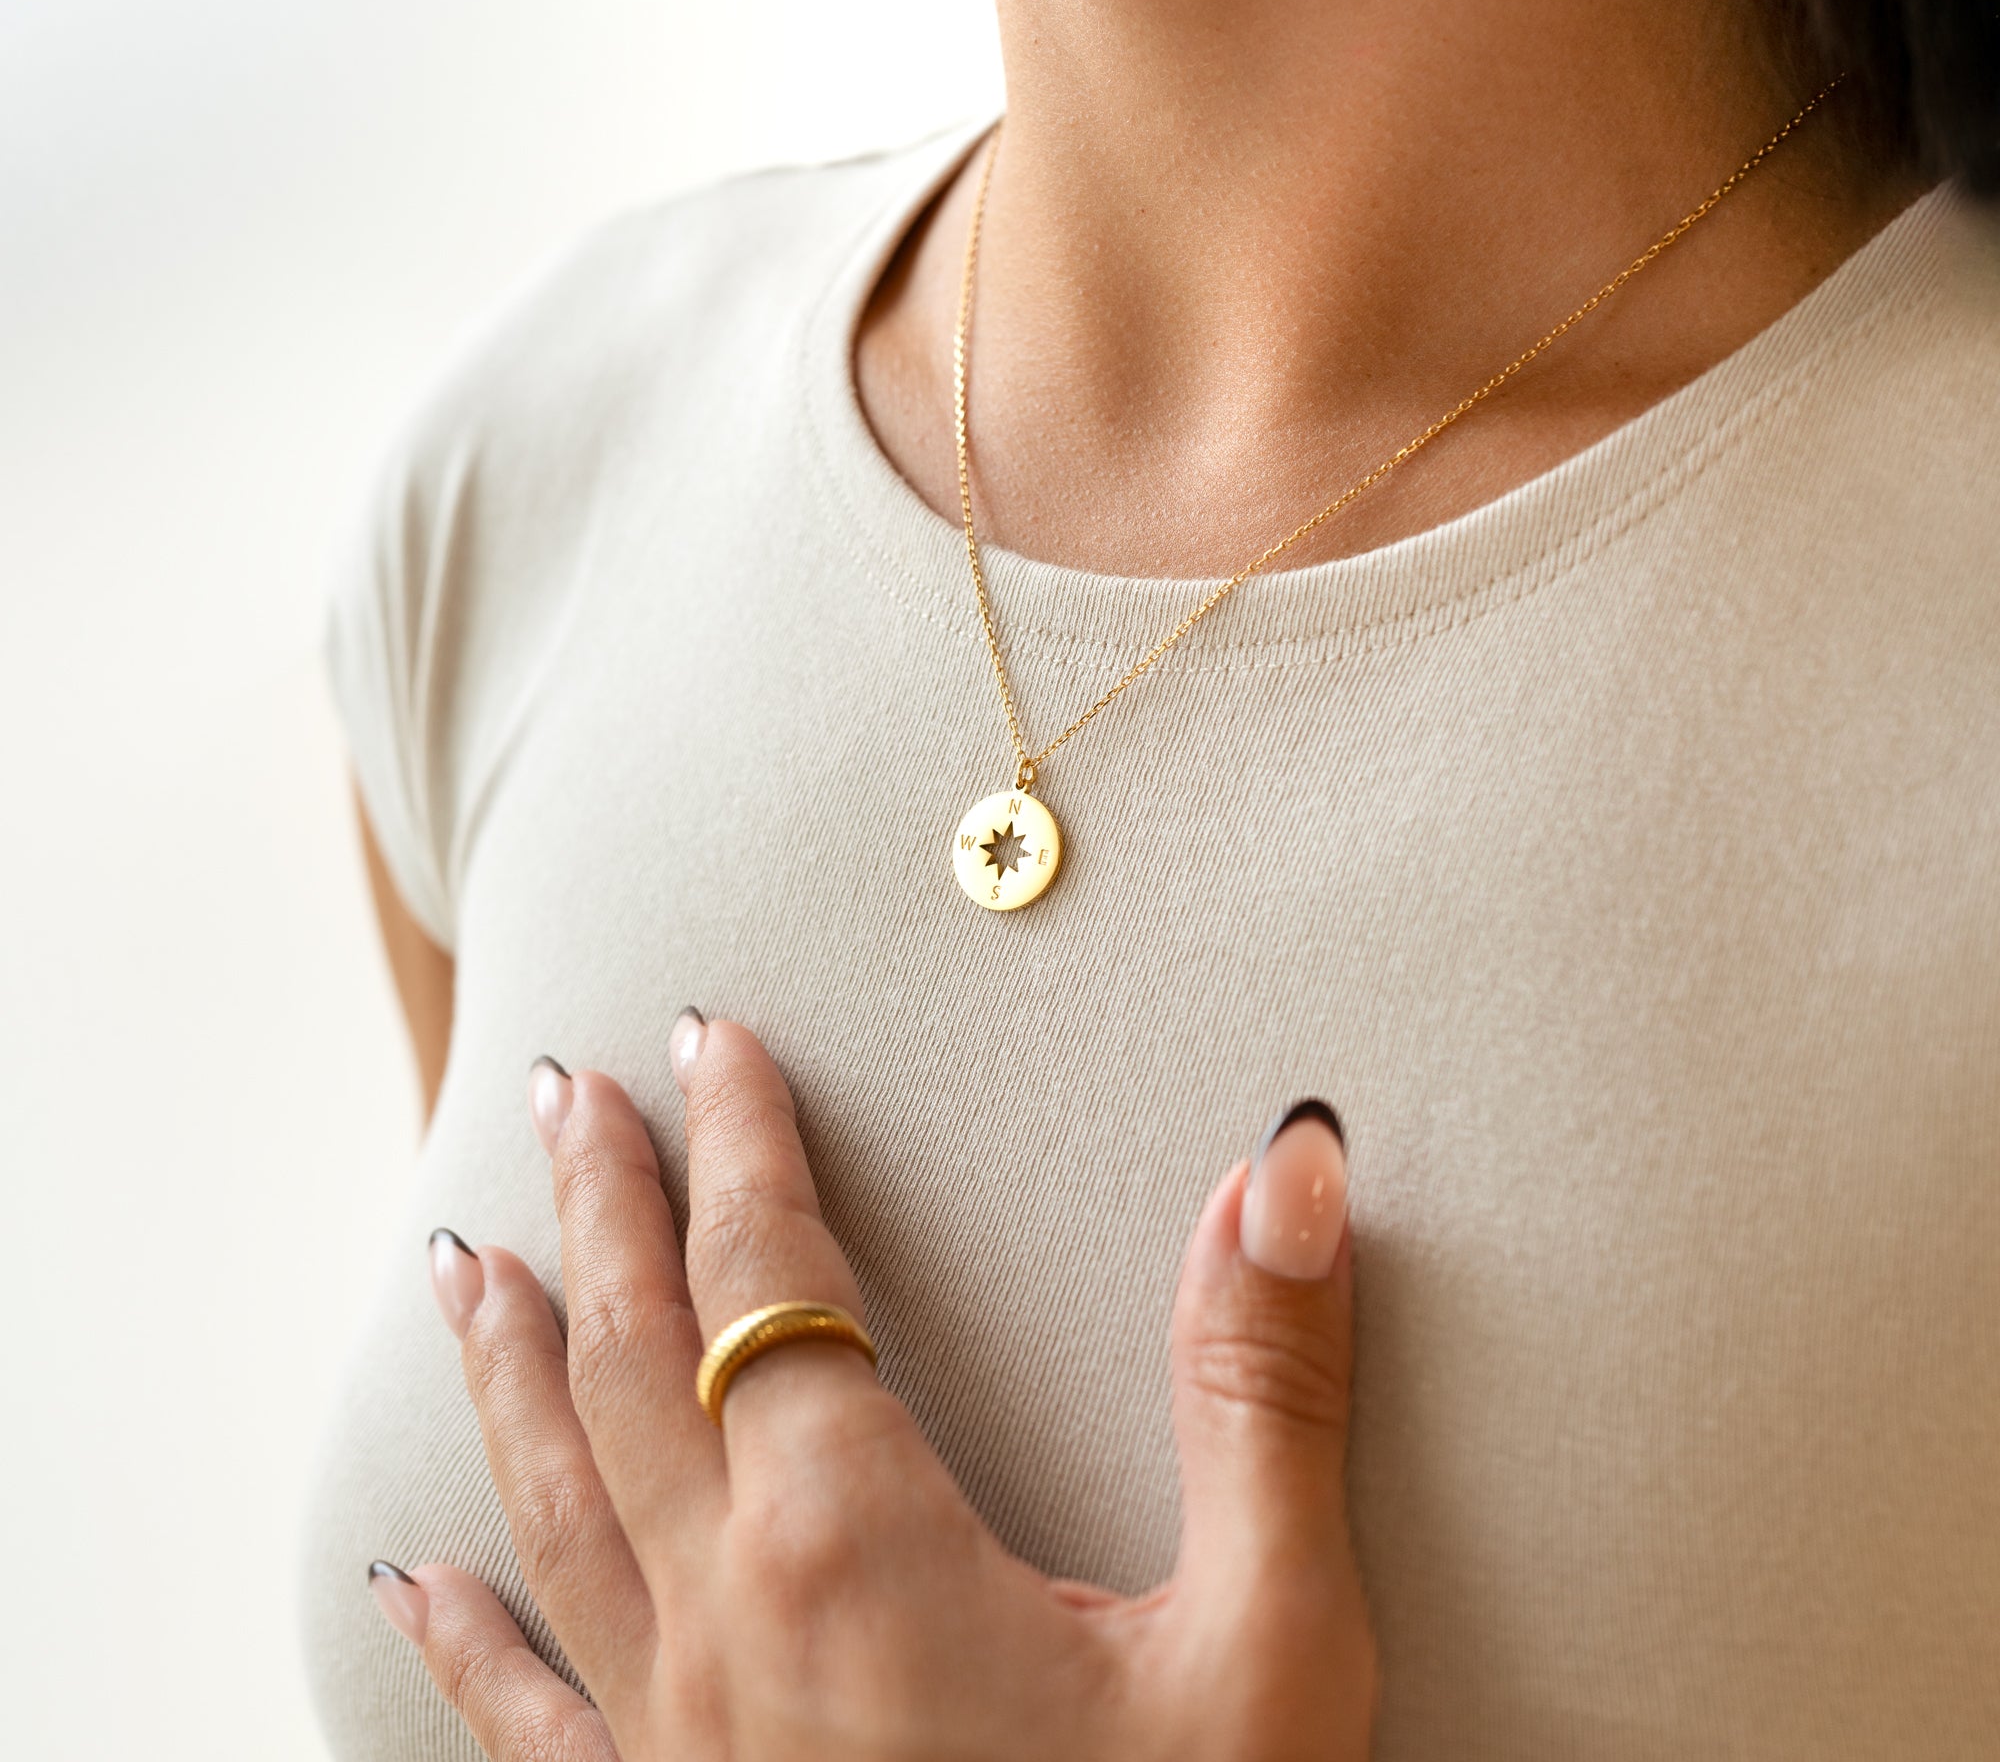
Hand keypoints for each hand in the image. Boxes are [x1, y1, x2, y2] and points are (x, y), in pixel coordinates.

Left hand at [370, 1012, 1375, 1758]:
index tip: (708, 1041)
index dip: (735, 1140)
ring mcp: (673, 1744)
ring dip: (506, 1361)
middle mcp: (726, 1628)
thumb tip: (1287, 1172)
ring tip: (465, 1261)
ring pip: (548, 1504)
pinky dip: (460, 1638)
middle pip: (623, 1359)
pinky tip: (407, 1585)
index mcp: (851, 1546)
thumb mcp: (1272, 1646)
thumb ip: (1266, 1395)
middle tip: (562, 1090)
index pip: (759, 1274)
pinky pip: (524, 1720)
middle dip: (597, 1206)